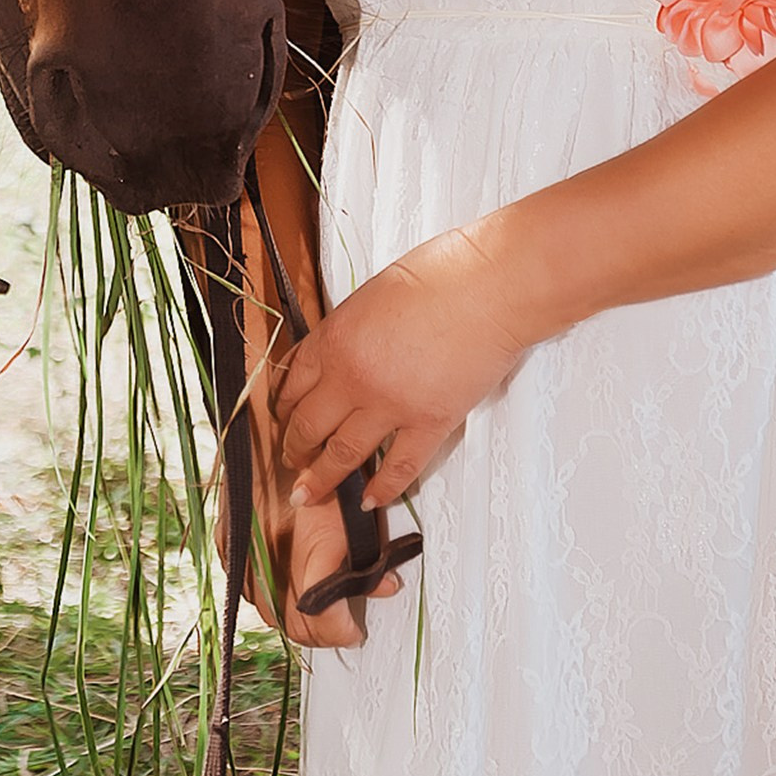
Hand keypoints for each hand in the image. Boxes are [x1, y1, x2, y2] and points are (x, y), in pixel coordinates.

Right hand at [244, 478, 401, 651]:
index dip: (343, 632)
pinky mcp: (227, 541)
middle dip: (320, 633)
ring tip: (313, 613)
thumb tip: (386, 586)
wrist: (272, 429)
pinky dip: (263, 598)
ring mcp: (245, 553)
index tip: (355, 631)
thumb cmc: (322, 463)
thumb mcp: (357, 509)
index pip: (324, 618)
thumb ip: (371, 555)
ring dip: (291, 618)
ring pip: (265, 612)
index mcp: (310, 551)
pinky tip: (280, 590)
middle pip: (293, 624)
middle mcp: (273, 559)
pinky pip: (242, 589)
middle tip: (338, 627)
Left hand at [273, 225, 533, 511]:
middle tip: (290, 463)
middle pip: (309, 425)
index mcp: (335, 338)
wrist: (492, 287)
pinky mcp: (429, 423)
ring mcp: (390, 405)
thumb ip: (348, 329)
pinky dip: (382, 489)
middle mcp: (353, 378)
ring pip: (342, 455)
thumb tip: (336, 352)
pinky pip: (398, 468)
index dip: (283, 408)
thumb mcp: (373, 293)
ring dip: (321, 479)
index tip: (283, 419)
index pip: (293, 384)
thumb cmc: (442, 275)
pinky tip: (370, 500)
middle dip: (294, 449)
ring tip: (309, 494)